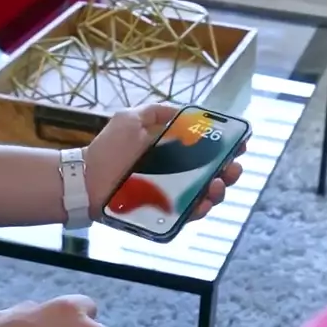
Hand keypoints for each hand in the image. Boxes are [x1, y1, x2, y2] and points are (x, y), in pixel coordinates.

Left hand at [84, 104, 244, 222]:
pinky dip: (199, 211)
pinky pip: (187, 215)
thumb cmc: (108, 149)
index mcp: (172, 151)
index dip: (226, 147)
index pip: (207, 150)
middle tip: (233, 168)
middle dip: (229, 171)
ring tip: (217, 185)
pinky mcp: (163, 214)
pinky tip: (203, 203)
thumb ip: (157, 112)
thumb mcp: (131, 119)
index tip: (240, 143)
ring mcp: (171, 195)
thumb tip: (186, 112)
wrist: (85, 179)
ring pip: (206, 196)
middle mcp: (176, 174)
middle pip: (213, 174)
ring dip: (218, 191)